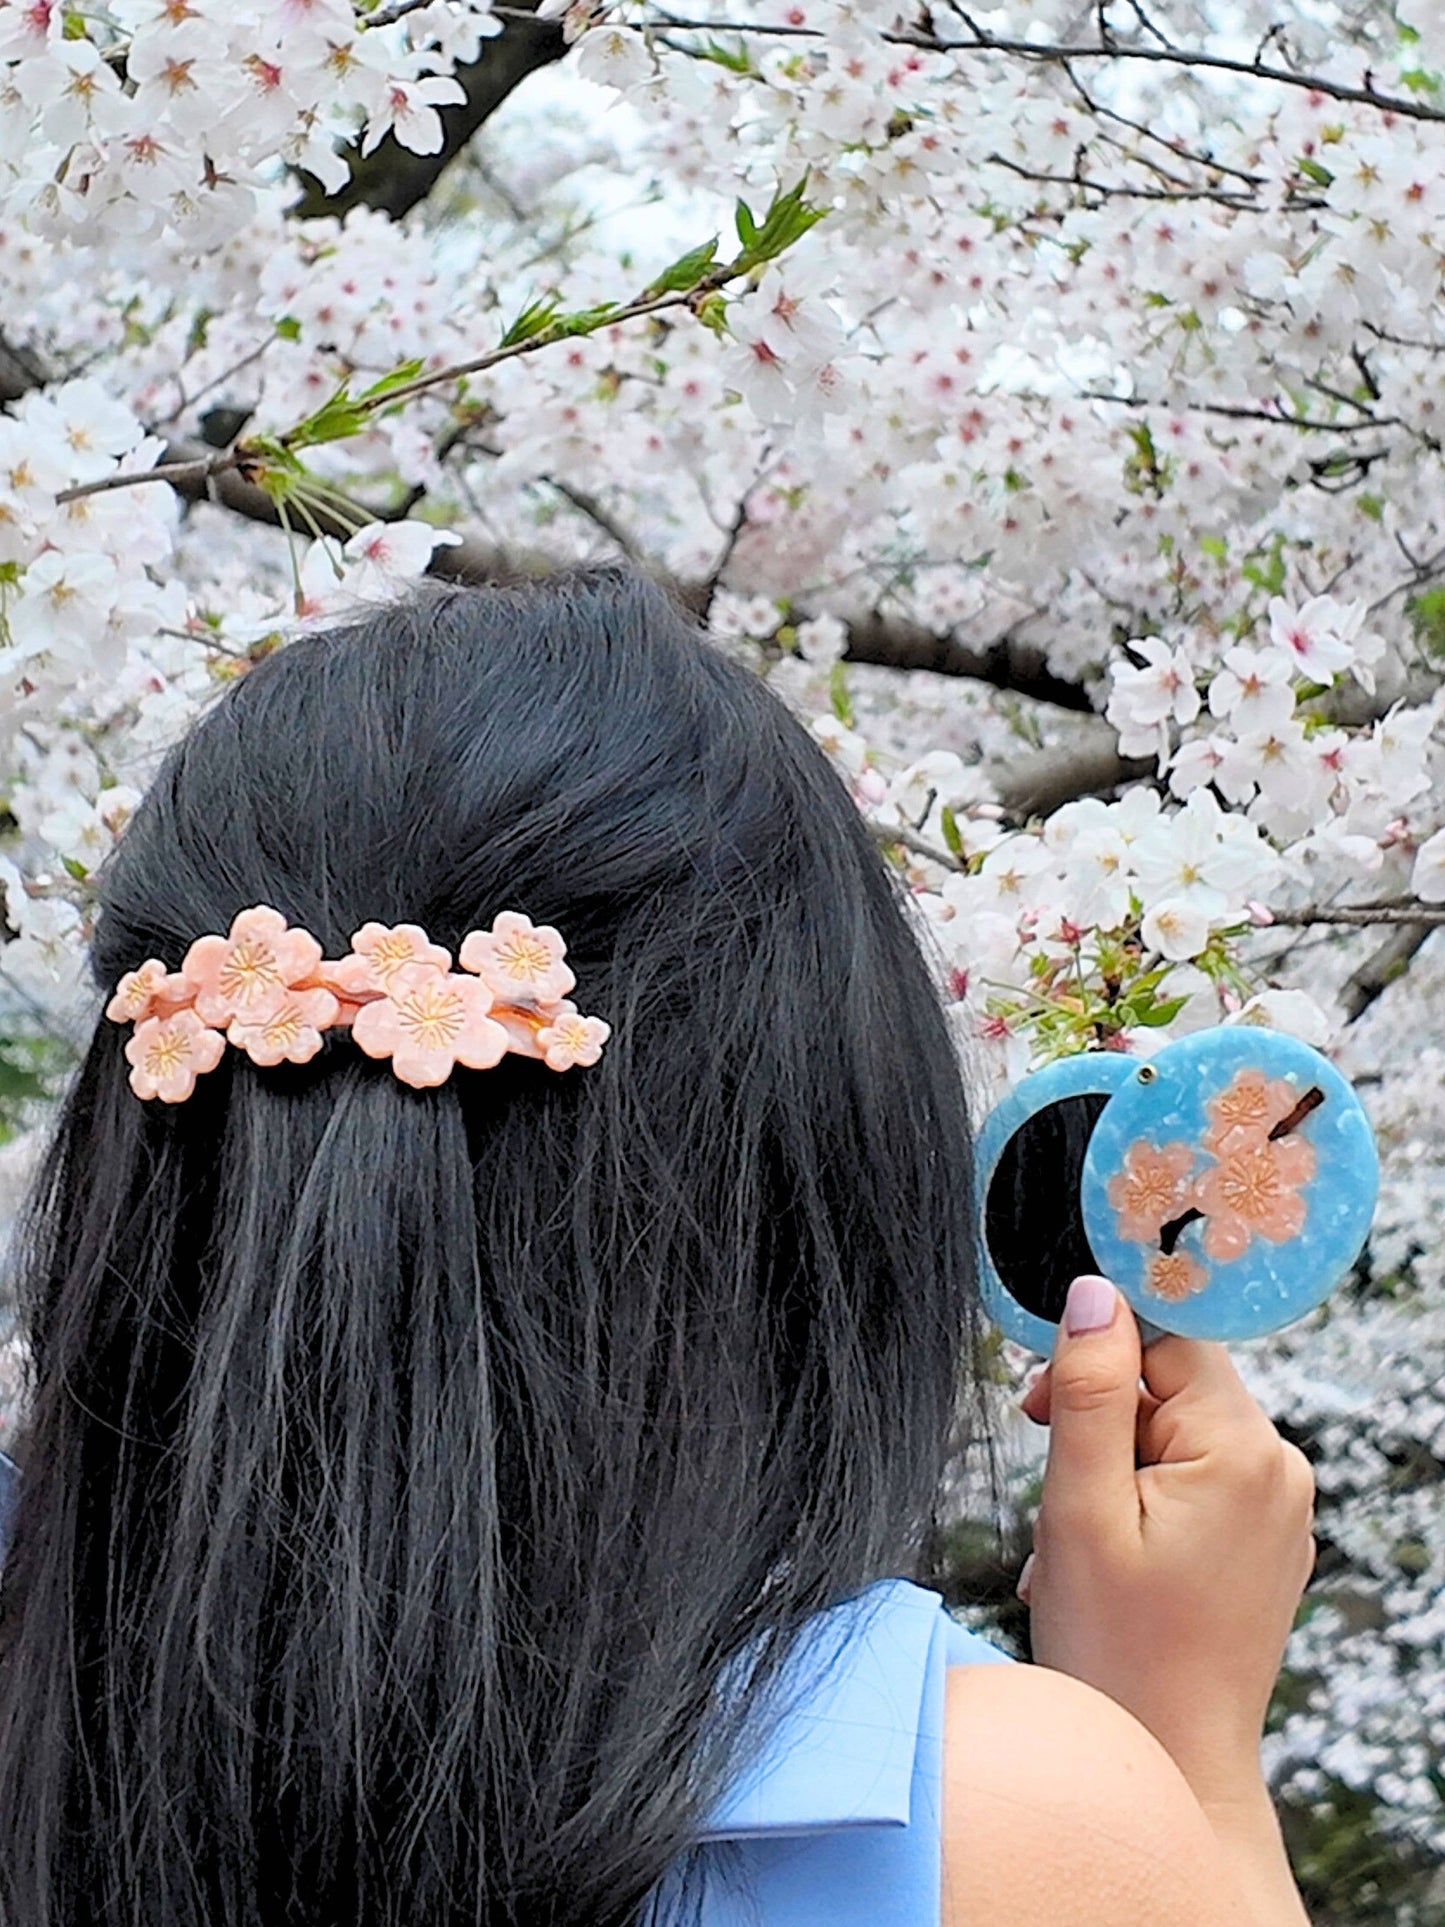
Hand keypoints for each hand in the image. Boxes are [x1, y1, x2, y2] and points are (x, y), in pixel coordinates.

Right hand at [1016, 1274, 1316, 1804]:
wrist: (1172, 1766)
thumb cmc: (1118, 1650)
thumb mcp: (1081, 1507)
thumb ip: (1089, 1389)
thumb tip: (1091, 1291)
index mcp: (1245, 1452)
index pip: (1169, 1340)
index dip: (1096, 1358)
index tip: (1043, 1408)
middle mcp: (1282, 1471)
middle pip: (1172, 1387)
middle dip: (1100, 1421)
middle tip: (1054, 1487)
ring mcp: (1280, 1511)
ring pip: (1176, 1434)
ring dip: (1112, 1468)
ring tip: (1076, 1542)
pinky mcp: (1265, 1543)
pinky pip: (1195, 1481)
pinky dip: (1142, 1502)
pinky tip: (1109, 1558)